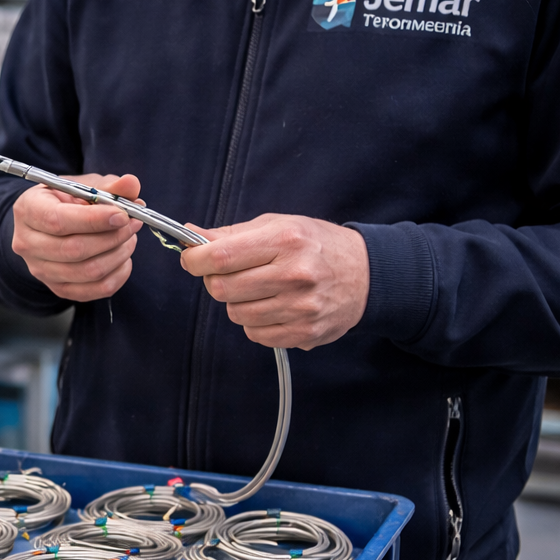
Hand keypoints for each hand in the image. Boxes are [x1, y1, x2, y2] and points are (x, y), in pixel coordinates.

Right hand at [10, 175, 143, 301]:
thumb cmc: (65, 200)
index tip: (122, 215)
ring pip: (88, 272)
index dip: (94, 220)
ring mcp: (41, 270)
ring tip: (129, 238)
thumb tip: (131, 184)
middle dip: (112, 237)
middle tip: (133, 223)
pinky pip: (94, 291)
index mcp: (28, 210)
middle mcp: (27, 243)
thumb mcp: (82, 185)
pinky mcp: (58, 288)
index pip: (58, 220)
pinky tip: (123, 259)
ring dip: (118, 255)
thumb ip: (107, 186)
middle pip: (74, 250)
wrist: (48, 224)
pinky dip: (117, 276)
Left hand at [179, 213, 368, 349]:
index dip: (195, 260)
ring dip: (238, 303)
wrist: (367, 275)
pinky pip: (255, 334)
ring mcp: (301, 308)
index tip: (192, 259)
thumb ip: (233, 233)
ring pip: (236, 314)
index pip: (221, 257)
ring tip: (259, 289)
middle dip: (216, 281)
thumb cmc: (317, 245)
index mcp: (286, 240)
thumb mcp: (279, 225)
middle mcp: (295, 275)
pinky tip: (273, 307)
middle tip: (230, 273)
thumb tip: (192, 237)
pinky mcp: (305, 333)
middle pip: (222, 289)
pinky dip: (255, 323)